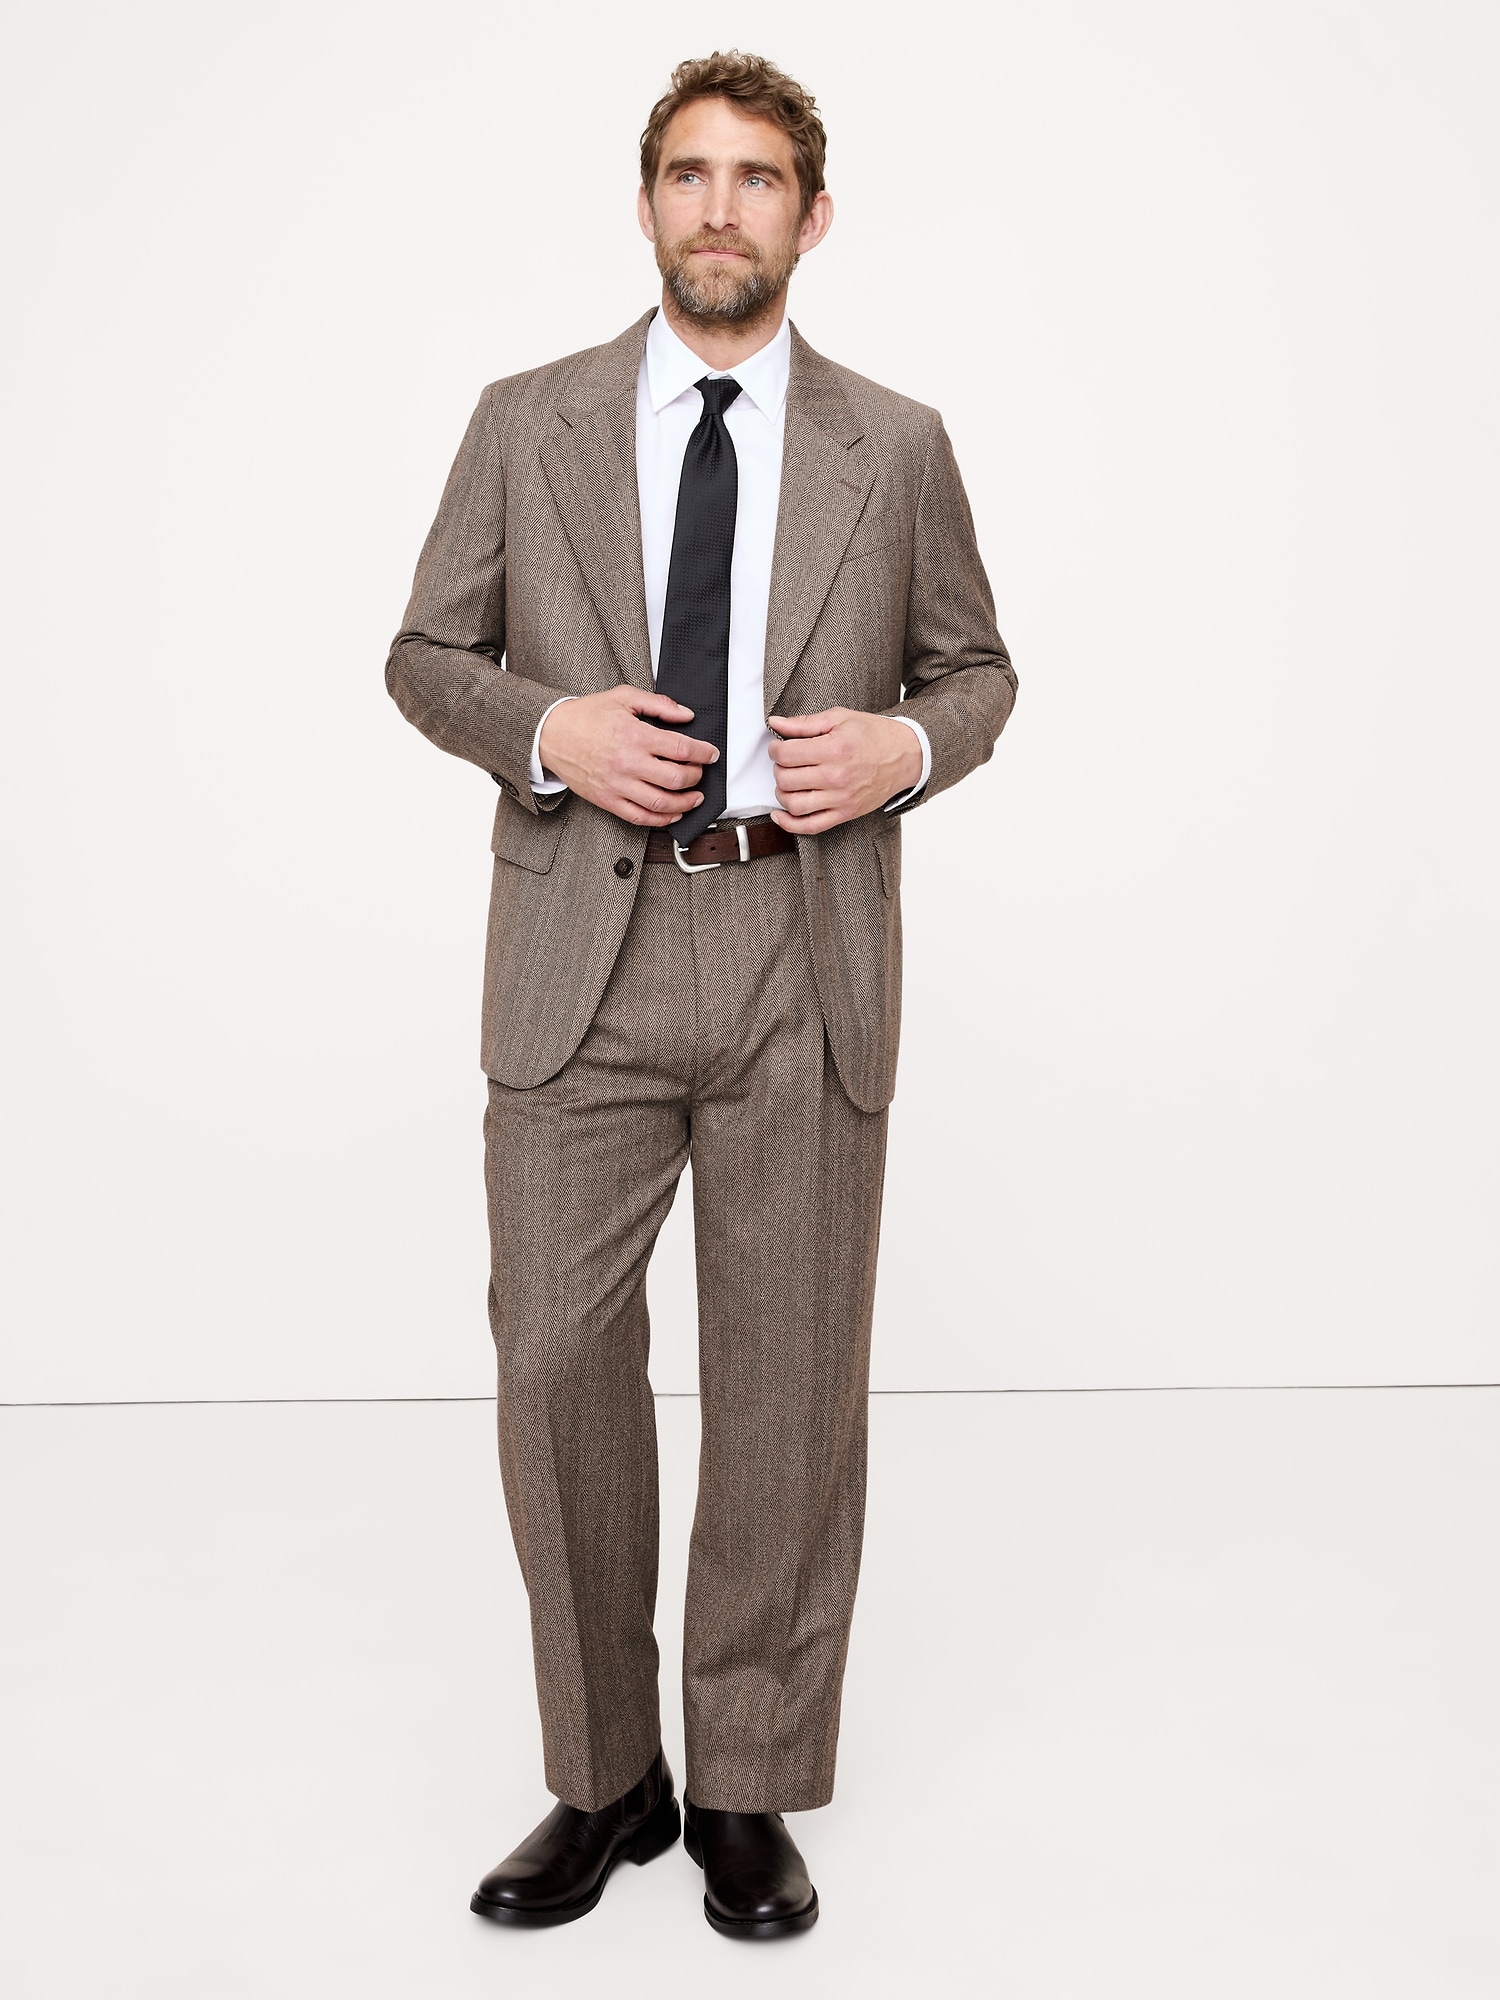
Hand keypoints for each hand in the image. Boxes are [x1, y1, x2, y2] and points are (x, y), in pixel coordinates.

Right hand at [538, 687, 718, 827]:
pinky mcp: (608, 800)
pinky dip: (661, 819)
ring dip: (685, 803)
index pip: (681, 749)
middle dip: (696, 776)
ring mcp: (617, 784)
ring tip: (695, 797)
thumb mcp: (623, 697)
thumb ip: (658, 704)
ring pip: (662, 802)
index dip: (703, 753)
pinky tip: (672, 813)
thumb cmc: (585, 716)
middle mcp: (628, 762)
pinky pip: (640, 817)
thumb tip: (686, 715)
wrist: (550, 735)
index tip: (710, 754)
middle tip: (700, 772)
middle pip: (676, 778)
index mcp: (634, 735)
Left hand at [767, 708, 921, 834]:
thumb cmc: (873, 735)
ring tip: (788, 782)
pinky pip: (811, 827)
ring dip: (782, 793)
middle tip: (786, 762)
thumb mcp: (839, 718)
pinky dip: (790, 824)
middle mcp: (836, 776)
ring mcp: (841, 799)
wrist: (905, 755)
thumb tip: (775, 723)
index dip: (775, 749)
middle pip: (786, 779)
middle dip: (778, 769)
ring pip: (794, 804)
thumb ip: (804, 723)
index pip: (786, 754)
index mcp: (834, 749)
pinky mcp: (845, 814)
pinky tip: (780, 815)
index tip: (779, 747)